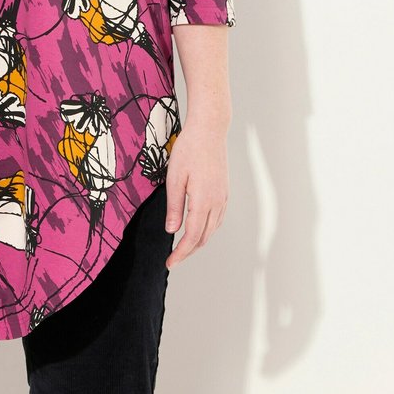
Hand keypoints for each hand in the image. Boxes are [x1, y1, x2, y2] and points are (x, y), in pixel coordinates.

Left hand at [164, 116, 228, 269]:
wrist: (209, 130)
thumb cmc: (189, 150)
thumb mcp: (174, 178)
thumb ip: (174, 206)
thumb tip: (172, 230)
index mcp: (202, 201)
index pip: (191, 237)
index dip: (180, 253)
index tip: (169, 263)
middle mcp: (216, 203)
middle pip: (203, 238)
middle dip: (188, 251)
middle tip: (173, 258)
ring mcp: (222, 198)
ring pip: (212, 230)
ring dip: (198, 242)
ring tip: (183, 246)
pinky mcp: (224, 192)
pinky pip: (217, 219)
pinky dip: (207, 230)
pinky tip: (198, 228)